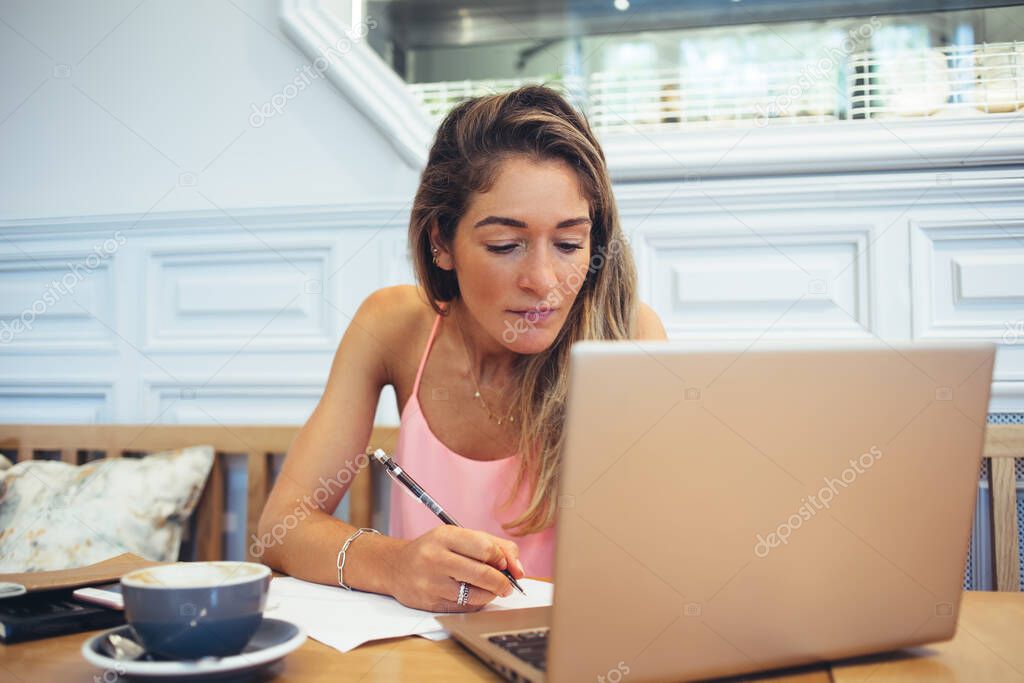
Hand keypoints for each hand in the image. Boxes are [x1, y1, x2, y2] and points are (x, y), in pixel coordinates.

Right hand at [387, 526, 524, 611]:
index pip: (485, 548)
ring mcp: (431, 582)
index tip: (506, 565)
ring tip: (490, 590)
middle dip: (502, 582)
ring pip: (475, 594)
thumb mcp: (458, 536)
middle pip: (483, 574)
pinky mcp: (429, 602)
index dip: (502, 559)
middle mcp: (435, 558)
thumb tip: (517, 569)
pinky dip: (475, 604)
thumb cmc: (434, 549)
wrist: (395, 567)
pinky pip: (463, 607)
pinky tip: (472, 596)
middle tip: (508, 585)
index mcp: (445, 536)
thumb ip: (492, 545)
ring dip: (490, 595)